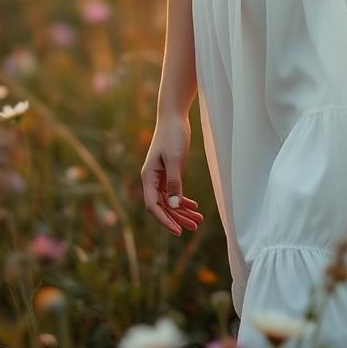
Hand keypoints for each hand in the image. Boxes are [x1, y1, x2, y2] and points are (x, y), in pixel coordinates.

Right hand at [140, 116, 204, 236]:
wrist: (174, 117)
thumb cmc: (172, 135)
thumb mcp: (175, 159)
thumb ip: (174, 182)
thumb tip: (174, 205)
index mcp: (148, 176)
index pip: (152, 205)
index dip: (164, 220)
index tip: (177, 230)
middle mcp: (152, 179)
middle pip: (163, 206)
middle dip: (178, 218)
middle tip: (194, 227)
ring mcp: (161, 176)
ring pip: (170, 200)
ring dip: (183, 211)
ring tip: (198, 221)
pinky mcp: (170, 172)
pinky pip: (175, 192)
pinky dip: (184, 200)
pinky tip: (194, 206)